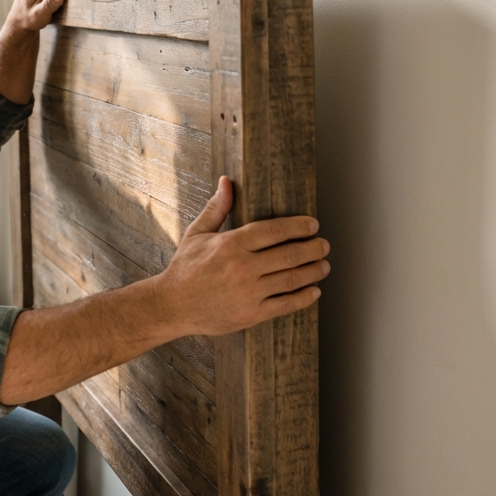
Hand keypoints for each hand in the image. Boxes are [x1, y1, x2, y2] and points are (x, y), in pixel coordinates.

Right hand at [157, 176, 329, 336]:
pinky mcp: (251, 314)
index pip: (275, 230)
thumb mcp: (196, 234)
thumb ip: (216, 208)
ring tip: (323, 265)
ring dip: (314, 271)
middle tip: (323, 245)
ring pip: (292, 279)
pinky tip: (314, 292)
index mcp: (231, 244)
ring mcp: (248, 292)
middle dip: (313, 248)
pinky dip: (304, 297)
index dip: (299, 226)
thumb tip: (227, 182)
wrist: (172, 306)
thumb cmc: (185, 269)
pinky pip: (285, 305)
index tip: (313, 225)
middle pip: (290, 254)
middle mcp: (243, 267)